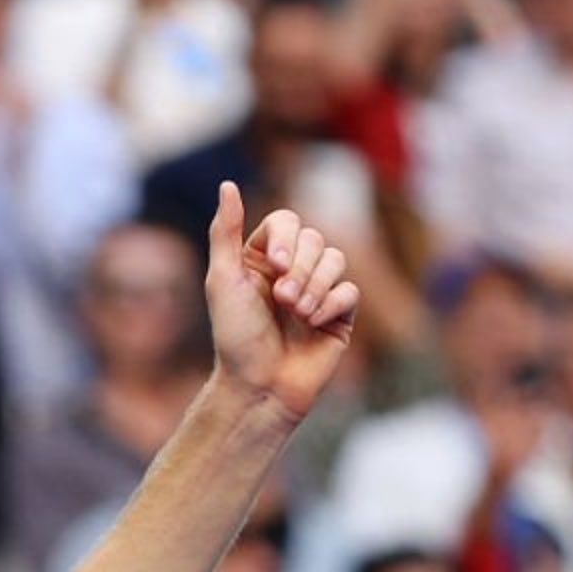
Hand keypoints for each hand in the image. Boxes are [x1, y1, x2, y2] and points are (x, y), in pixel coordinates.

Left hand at [201, 185, 358, 418]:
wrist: (260, 387)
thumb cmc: (235, 337)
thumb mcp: (222, 280)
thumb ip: (225, 231)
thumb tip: (227, 185)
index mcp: (261, 259)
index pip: (287, 222)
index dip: (285, 239)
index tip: (273, 265)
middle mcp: (291, 271)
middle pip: (315, 239)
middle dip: (300, 268)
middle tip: (282, 300)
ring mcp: (317, 291)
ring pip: (336, 260)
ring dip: (315, 287)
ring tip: (297, 314)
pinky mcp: (339, 315)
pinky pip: (349, 291)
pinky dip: (331, 305)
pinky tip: (314, 325)